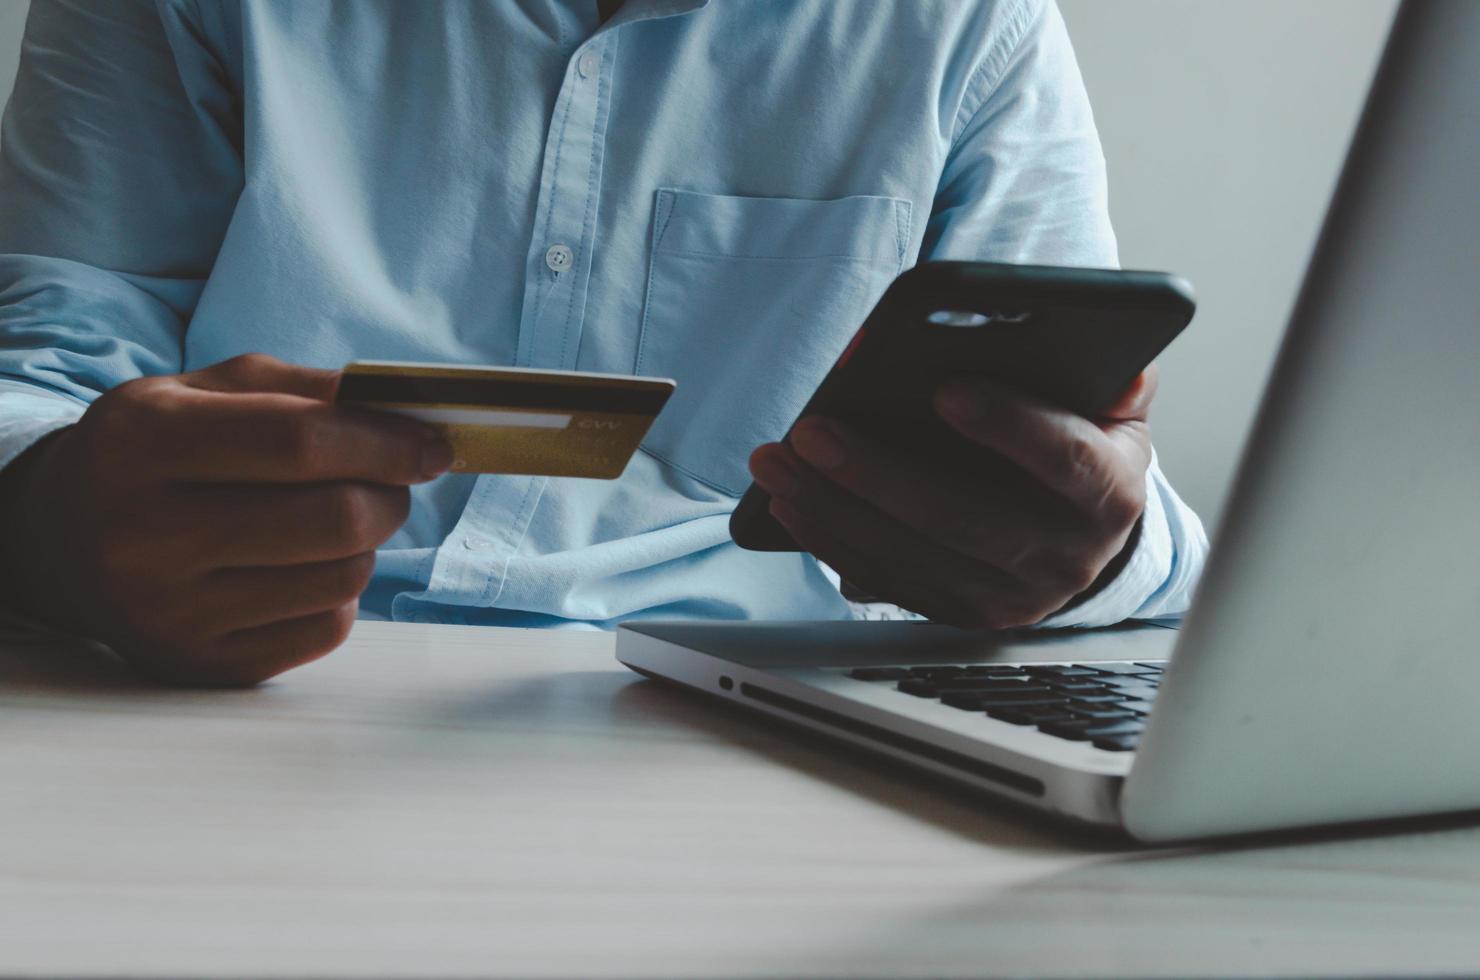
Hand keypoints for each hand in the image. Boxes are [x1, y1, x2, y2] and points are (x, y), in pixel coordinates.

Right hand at [0, 354, 452, 685]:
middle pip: (334, 519)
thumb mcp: (206, 392)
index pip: (300, 442)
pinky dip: (339, 595)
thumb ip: (305, 391)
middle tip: (390, 485)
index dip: (386, 442)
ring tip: (334, 524)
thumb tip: (408, 413)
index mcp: (144, 441)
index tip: (434, 446)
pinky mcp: (201, 664)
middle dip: (390, 496)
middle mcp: (145, 533)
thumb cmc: (157, 453)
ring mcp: (170, 610)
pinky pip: (326, 630)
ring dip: (366, 546)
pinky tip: (302, 570)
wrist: (63, 541)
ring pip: (343, 579)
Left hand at [746, 368, 1157, 627]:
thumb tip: (1114, 369)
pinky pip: (887, 580)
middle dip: (878, 473)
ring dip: (832, 507)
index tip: (946, 389)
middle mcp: (1062, 557)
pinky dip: (831, 541)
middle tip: (814, 430)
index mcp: (1109, 495)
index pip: (1066, 461)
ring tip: (777, 460)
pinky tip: (790, 502)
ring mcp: (1008, 596)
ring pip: (911, 555)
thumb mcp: (1113, 408)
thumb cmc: (1084, 445)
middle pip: (963, 518)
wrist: (1083, 532)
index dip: (1010, 427)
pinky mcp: (960, 613)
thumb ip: (1115, 381)